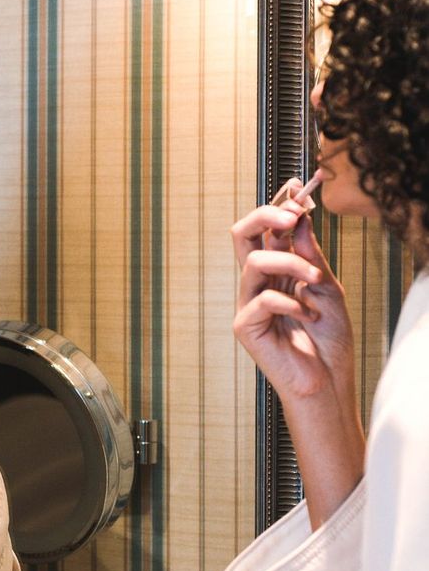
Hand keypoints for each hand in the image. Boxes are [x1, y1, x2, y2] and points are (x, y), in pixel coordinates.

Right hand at [231, 198, 354, 402]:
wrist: (327, 381)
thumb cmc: (327, 339)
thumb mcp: (328, 287)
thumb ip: (311, 254)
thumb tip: (300, 217)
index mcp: (277, 269)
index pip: (267, 228)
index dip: (279, 205)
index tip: (299, 189)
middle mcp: (258, 282)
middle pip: (242, 233)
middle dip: (266, 216)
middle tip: (292, 217)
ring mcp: (248, 302)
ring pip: (254, 261)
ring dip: (292, 264)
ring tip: (316, 282)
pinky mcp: (245, 326)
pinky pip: (262, 299)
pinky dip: (292, 303)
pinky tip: (308, 316)